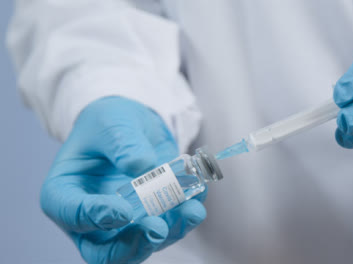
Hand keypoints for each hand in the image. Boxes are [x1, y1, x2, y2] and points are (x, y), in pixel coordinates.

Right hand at [41, 97, 205, 263]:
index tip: (124, 210)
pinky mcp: (151, 218)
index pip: (70, 214)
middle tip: (156, 229)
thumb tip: (141, 165)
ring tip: (191, 211)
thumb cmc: (110, 123)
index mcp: (65, 191)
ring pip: (141, 245)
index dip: (95, 217)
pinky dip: (184, 220)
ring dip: (169, 234)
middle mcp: (91, 217)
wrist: (134, 125)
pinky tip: (196, 202)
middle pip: (102, 251)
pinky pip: (168, 229)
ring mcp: (123, 223)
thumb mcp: (112, 122)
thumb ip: (123, 142)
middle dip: (131, 246)